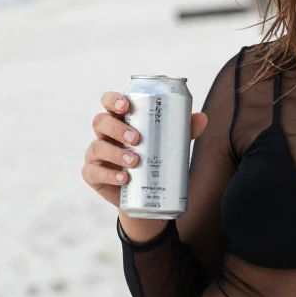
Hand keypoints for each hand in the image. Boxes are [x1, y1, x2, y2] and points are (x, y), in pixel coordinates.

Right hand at [82, 91, 208, 210]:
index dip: (113, 100)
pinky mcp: (93, 174)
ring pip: (97, 146)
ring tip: (135, 161)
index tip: (126, 105)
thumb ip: (183, 130)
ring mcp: (96, 154)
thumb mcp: (169, 143)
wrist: (146, 196)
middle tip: (136, 138)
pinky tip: (124, 178)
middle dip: (117, 128)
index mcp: (120, 119)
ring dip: (115, 153)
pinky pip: (94, 172)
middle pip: (100, 121)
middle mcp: (104, 134)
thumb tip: (202, 117)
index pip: (109, 102)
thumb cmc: (154, 159)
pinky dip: (109, 175)